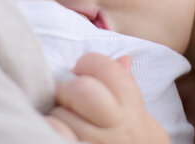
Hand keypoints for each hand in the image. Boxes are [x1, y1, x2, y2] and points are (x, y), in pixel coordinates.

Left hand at [45, 52, 169, 142]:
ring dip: (56, 116)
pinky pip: (54, 135)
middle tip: (66, 97)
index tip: (81, 70)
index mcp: (133, 112)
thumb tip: (122, 60)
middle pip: (83, 91)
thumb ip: (129, 92)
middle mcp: (118, 130)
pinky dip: (50, 130)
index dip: (89, 64)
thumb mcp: (144, 125)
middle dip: (68, 89)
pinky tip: (54, 134)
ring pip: (61, 115)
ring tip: (65, 124)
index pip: (109, 70)